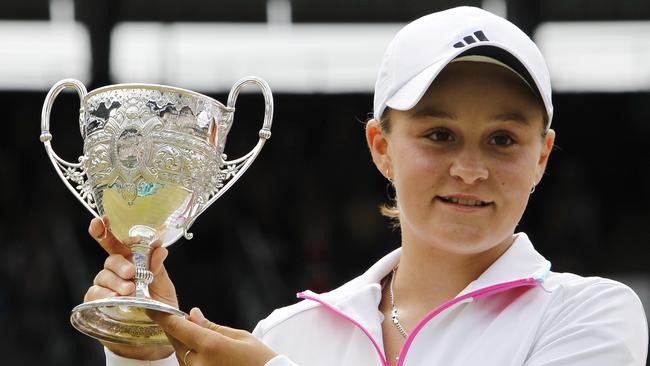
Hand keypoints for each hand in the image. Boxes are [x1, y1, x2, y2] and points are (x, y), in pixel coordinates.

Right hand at [84, 217, 178, 359]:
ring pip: (103, 276)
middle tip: (132, 272)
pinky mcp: (96, 302)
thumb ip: (159, 268)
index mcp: (131, 260)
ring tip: (130, 291)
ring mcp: (105, 286)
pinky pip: (94, 294)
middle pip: (110, 259)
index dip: (106, 229)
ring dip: (116, 282)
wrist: (153, 332)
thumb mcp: (164, 285)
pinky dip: (104, 295)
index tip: (103, 220)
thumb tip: (159, 249)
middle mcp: (115, 271)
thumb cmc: (158, 303)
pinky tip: (113, 298)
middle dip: (119, 263)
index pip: (117, 242)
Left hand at [149, 307, 277, 365]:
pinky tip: (202, 351)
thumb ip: (211, 326)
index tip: (151, 308)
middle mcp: (199, 363)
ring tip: (202, 337)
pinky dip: (190, 356)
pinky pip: (188, 365)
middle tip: (183, 319)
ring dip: (184, 343)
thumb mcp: (239, 336)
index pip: (178, 327)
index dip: (162, 316)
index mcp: (210, 346)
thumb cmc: (259, 360)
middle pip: (176, 341)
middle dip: (177, 328)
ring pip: (180, 354)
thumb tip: (192, 314)